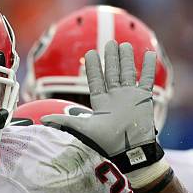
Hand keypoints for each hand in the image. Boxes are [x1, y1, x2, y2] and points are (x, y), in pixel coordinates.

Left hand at [41, 40, 163, 175]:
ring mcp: (130, 97)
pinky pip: (147, 79)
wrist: (129, 150)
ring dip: (127, 59)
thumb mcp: (82, 128)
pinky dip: (149, 67)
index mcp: (101, 103)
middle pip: (112, 73)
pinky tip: (150, 54)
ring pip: (128, 73)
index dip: (93, 67)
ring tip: (125, 45)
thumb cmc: (105, 141)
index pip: (96, 80)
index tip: (89, 53)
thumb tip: (42, 120)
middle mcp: (115, 98)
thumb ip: (63, 121)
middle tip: (110, 42)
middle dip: (111, 58)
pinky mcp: (144, 99)